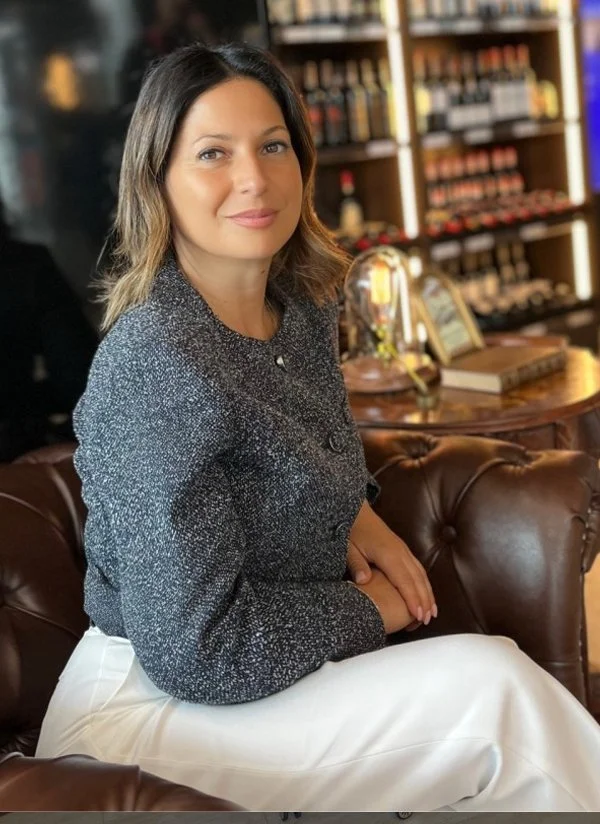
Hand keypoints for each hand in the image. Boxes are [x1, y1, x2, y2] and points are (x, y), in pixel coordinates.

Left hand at [347, 502, 437, 624]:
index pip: (404, 580)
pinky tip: (427, 593)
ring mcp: (404, 550)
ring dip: (428, 593)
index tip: (418, 616)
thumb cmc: (351, 530)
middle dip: (425, 600)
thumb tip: (363, 581)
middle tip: (428, 620)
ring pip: (421, 574)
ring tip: (433, 612)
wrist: (356, 511)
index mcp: (388, 553)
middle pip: (417, 579)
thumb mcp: (348, 548)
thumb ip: (356, 564)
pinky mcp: (403, 549)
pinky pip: (418, 568)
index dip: (412, 599)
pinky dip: (425, 583)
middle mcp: (400, 552)